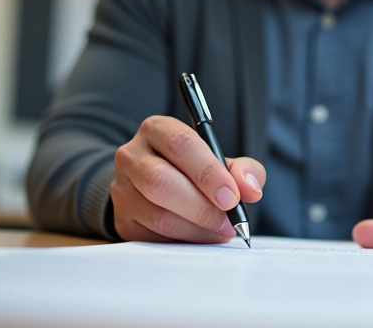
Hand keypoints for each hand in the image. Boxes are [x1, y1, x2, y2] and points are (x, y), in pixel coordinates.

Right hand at [110, 115, 265, 242]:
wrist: (155, 186)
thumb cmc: (193, 170)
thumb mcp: (221, 161)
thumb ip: (242, 170)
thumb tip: (250, 189)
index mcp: (158, 130)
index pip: (180, 145)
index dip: (208, 173)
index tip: (231, 197)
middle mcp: (132, 156)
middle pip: (161, 182)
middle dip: (202, 207)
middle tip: (228, 221)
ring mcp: (122, 189)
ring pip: (158, 215)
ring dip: (197, 229)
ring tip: (220, 230)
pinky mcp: (123, 220)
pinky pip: (154, 237)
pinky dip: (184, 241)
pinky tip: (201, 236)